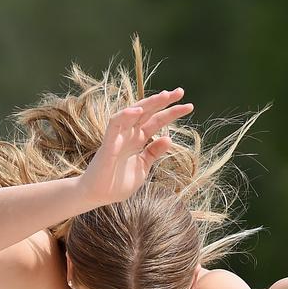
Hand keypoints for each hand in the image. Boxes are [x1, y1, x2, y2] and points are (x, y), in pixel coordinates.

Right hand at [79, 88, 192, 205]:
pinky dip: (125, 116)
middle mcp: (129, 134)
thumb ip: (154, 153)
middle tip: (180, 92)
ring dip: (149, 103)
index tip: (189, 106)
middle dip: (164, 101)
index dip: (171, 113)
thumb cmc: (117, 184)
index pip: (157, 121)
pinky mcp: (108, 144)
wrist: (98, 196)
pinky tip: (138, 110)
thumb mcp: (143, 167)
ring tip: (165, 96)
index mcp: (138, 139)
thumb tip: (169, 138)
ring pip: (133, 113)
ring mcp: (119, 137)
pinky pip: (115, 124)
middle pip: (148, 112)